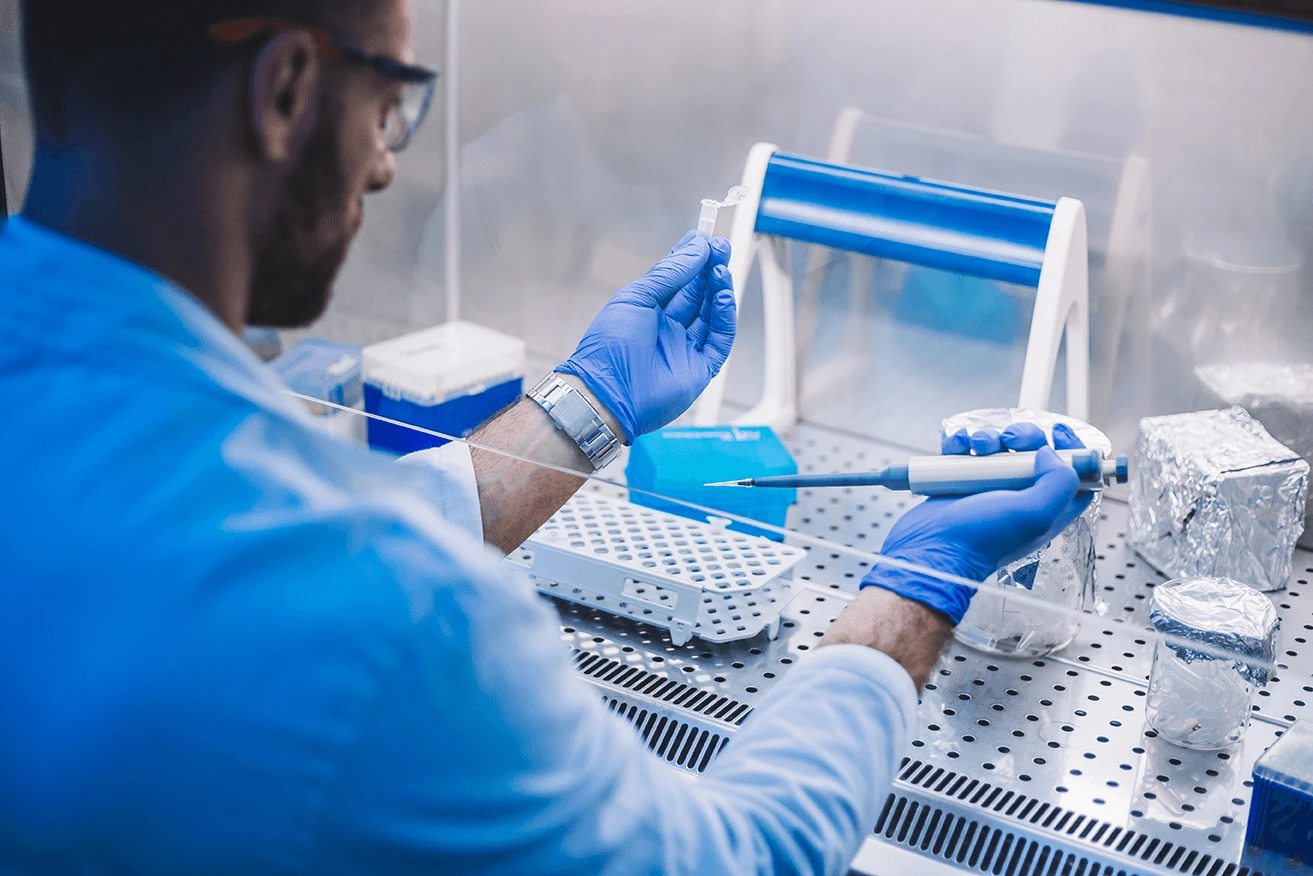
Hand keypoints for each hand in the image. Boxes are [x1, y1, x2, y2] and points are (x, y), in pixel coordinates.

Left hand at [557, 232, 735, 442]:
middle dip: (709, 269)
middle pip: (697, 294)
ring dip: (718, 288)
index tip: (703, 237)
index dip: (690, 259)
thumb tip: (695, 249)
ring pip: (710, 313)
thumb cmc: (610, 346)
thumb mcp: (636, 298)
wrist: (607, 392)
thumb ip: (668, 274)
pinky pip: (719, 339)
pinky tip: (722, 295)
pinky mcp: (701, 368)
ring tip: (722, 266)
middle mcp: (668, 329)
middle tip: (720, 246)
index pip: (676, 280)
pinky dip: (724, 316)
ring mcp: (685, 348)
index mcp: (647, 312)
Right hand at [860, 422, 1091, 623]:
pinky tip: (956, 447)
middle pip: (1035, 453)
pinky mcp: (960, 482)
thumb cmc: (980, 539)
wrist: (932, 548)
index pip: (1074, 477)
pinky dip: (961, 442)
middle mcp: (1019, 497)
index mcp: (1045, 508)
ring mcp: (989, 488)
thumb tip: (1049, 454)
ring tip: (976, 447)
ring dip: (988, 437)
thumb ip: (1058, 483)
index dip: (1073, 452)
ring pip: (999, 448)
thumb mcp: (1033, 515)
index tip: (1060, 434)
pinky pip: (965, 452)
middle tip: (1012, 440)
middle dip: (1025, 437)